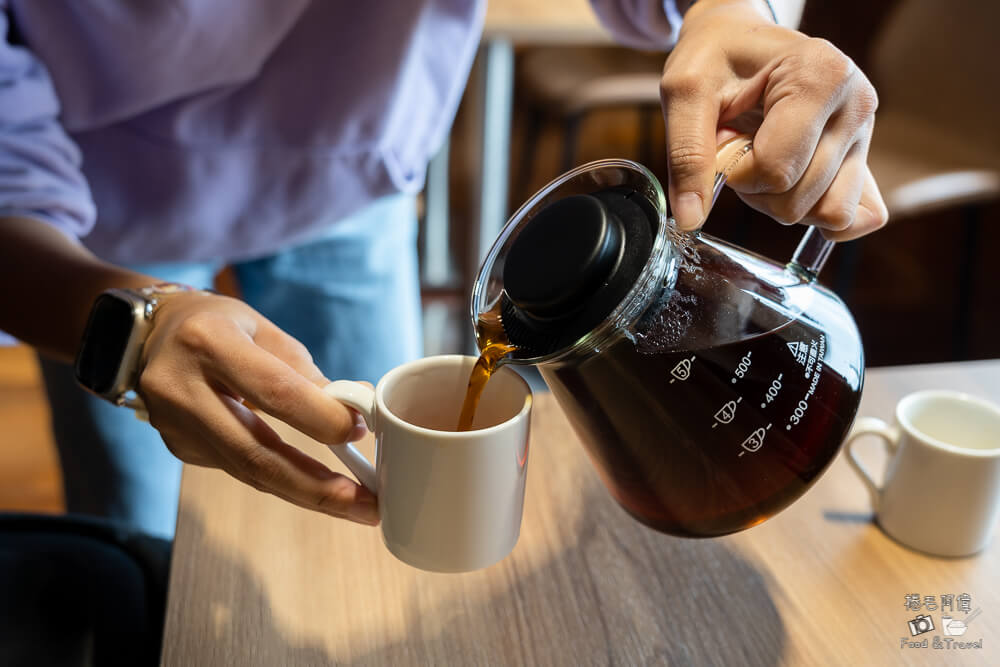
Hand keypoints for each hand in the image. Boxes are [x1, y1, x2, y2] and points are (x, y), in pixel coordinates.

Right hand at [136, 291, 377, 524]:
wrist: (148, 336)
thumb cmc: (217, 325)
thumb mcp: (262, 331)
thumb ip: (305, 373)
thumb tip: (357, 411)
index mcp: (210, 343)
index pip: (274, 392)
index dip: (321, 419)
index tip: (359, 432)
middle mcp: (183, 388)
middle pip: (257, 454)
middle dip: (318, 486)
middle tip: (367, 505)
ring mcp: (174, 425)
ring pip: (249, 473)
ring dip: (308, 493)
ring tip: (356, 506)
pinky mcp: (180, 448)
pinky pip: (240, 469)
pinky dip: (282, 479)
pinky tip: (315, 485)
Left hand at [661, 0, 888, 239]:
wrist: (737, 38)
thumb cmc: (714, 57)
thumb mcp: (685, 92)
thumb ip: (686, 155)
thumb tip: (688, 219)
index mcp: (821, 75)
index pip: (776, 169)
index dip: (735, 172)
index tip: (725, 141)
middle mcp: (856, 104)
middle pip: (799, 199)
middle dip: (755, 190)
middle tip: (742, 148)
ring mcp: (865, 133)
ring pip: (828, 214)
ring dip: (782, 203)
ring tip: (765, 160)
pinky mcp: (863, 157)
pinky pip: (856, 215)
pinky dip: (818, 214)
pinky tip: (791, 188)